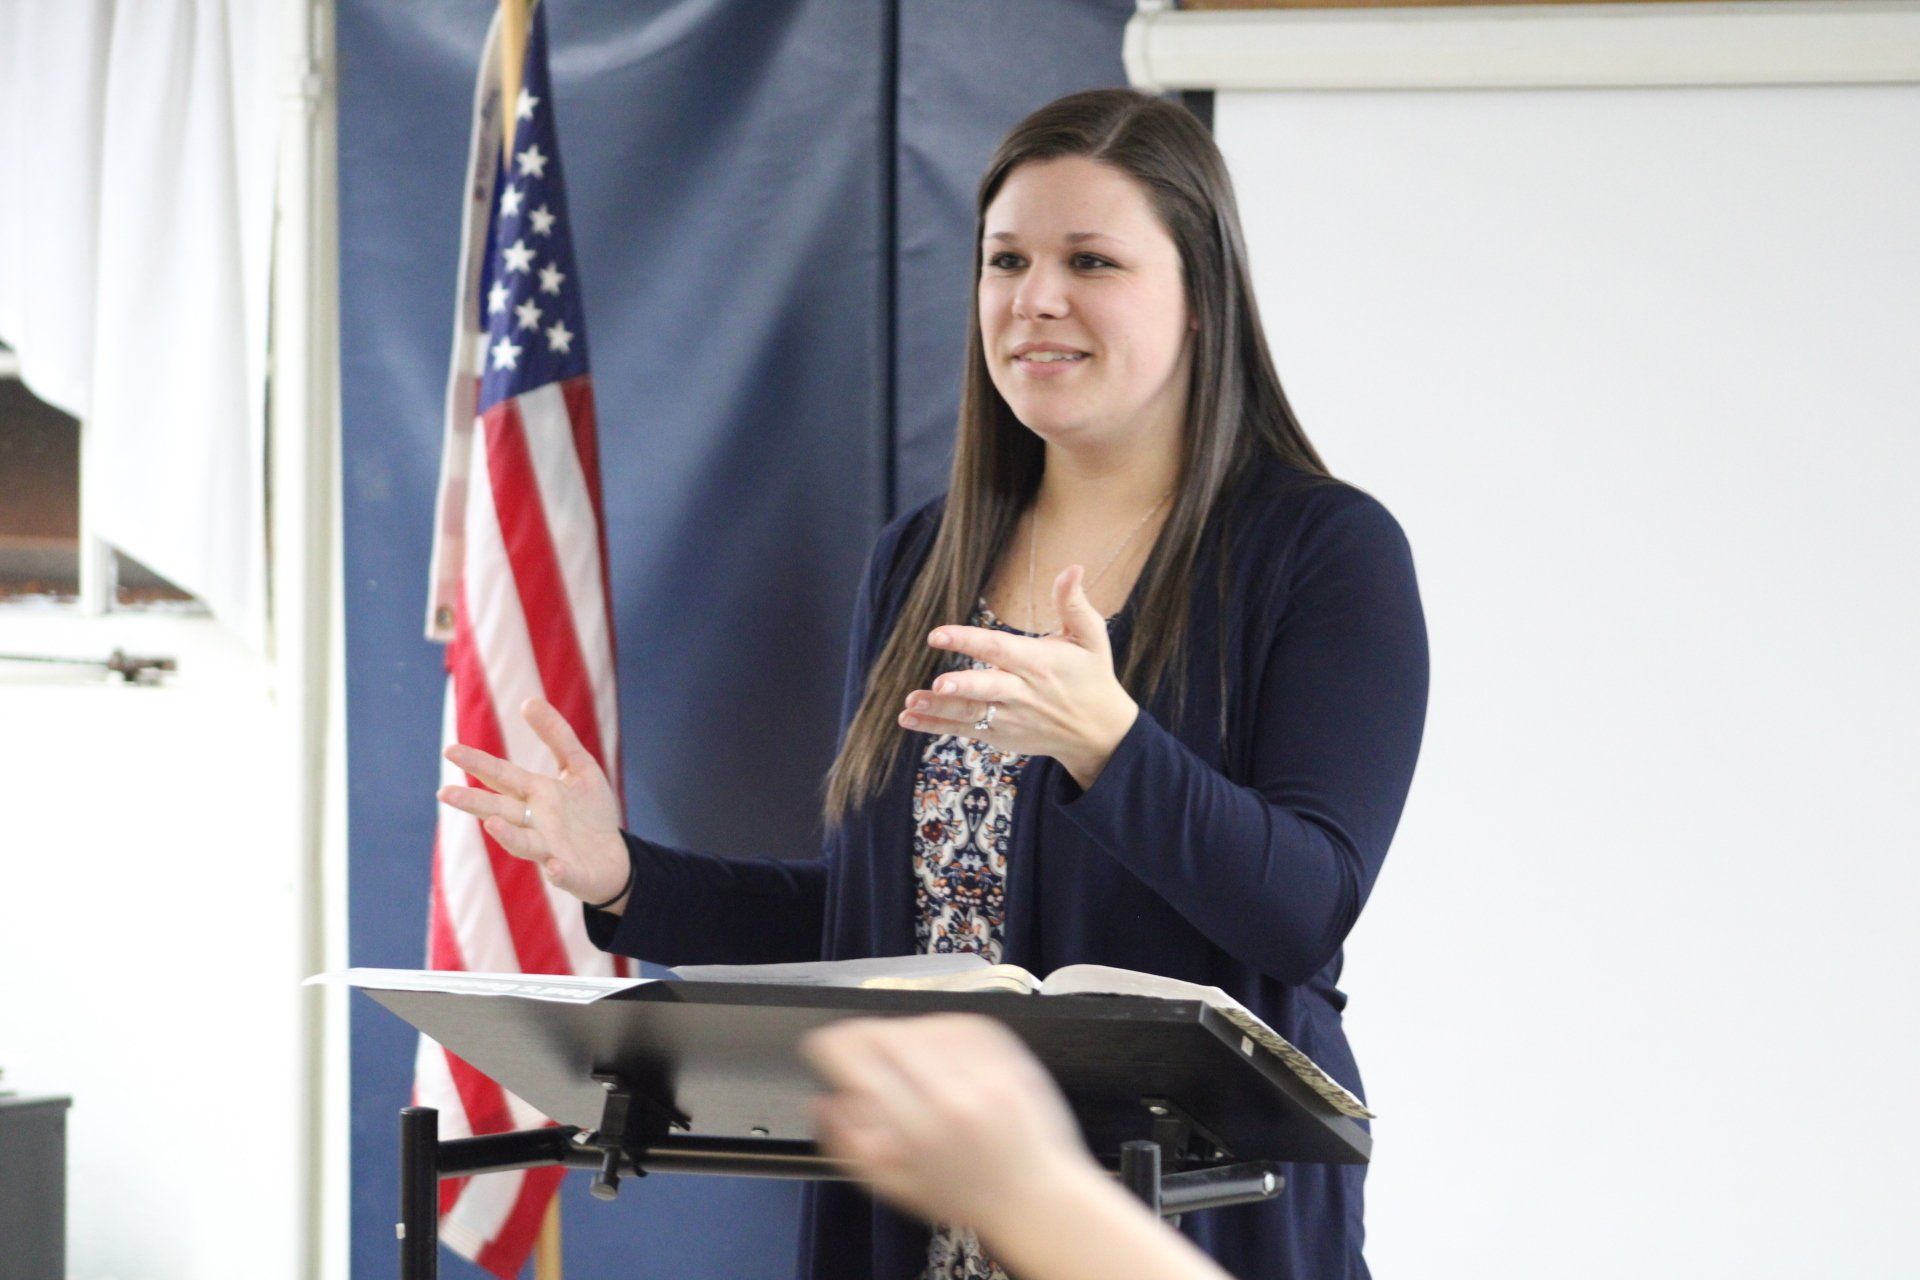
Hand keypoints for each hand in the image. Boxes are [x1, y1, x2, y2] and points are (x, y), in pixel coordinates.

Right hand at [435, 696, 631, 909]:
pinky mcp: (572, 873)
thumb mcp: (579, 767)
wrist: (616, 858)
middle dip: (475, 803)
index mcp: (535, 796)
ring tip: (491, 824)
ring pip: (524, 844)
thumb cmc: (591, 812)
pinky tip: (555, 867)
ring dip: (509, 836)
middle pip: (501, 811)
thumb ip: (557, 736)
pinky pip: (564, 874)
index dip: (478, 764)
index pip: (502, 776)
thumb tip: (528, 700)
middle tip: (444, 794)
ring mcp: (551, 850)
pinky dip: (558, 872)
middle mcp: (535, 823)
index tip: (449, 751)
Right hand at [799, 1014, 1093, 1234]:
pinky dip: (935, 1029)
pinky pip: (954, 1022)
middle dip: (860, 1037)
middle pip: (884, 1034)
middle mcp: (950, 1093)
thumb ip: (849, 1146)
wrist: (1035, 1193)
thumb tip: (821, 1101)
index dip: (829, 1045)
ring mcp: (983, 1069)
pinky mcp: (1006, 1053)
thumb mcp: (894, 1186)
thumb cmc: (964, 1195)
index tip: (823, 1046)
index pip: (856, 1060)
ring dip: (898, 1033)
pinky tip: (934, 1051)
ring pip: (917, 1023)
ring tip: (902, 1060)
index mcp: (916, 1129)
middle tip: (856, 1052)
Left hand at [901, 564, 1138, 787]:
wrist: (1099, 734)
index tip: (938, 634)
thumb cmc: (1092, 677)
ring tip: (910, 703)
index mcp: (1039, 663)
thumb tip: (1073, 567)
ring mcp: (1010, 718)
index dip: (969, 641)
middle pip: (988, 689)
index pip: (1000, 649)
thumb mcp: (1091, 638)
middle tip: (938, 684)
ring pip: (971, 713)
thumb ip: (1073, 604)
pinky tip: (908, 718)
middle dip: (962, 687)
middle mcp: (1023, 693)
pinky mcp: (1001, 736)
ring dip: (939, 709)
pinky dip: (937, 726)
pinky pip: (966, 731)